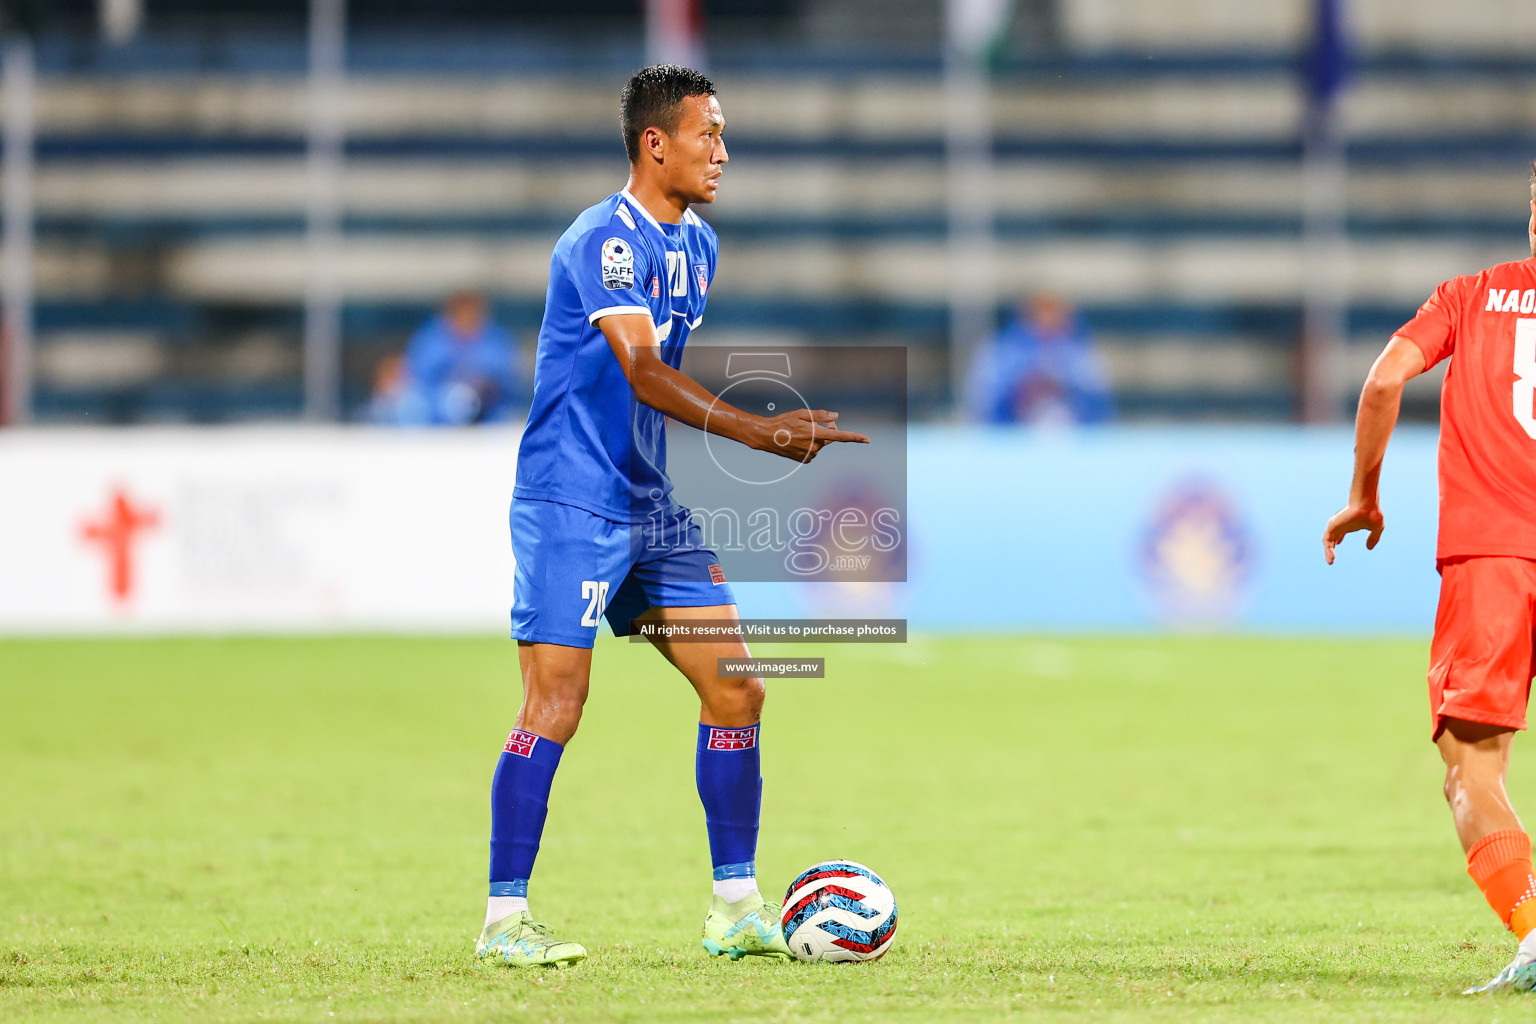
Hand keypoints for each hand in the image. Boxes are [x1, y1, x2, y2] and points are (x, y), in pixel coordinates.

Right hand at [755, 408, 869, 461]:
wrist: (766, 436)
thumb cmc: (783, 422)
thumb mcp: (802, 414)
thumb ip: (821, 416)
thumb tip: (836, 417)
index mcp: (816, 434)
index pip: (840, 436)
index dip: (855, 437)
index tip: (867, 439)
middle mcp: (814, 447)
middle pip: (830, 437)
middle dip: (827, 429)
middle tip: (812, 422)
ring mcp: (809, 455)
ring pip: (821, 444)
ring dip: (815, 437)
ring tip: (799, 432)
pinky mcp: (804, 460)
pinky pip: (814, 451)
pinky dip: (810, 445)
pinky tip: (797, 441)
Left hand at [1323, 502, 1383, 564]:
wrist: (1367, 506)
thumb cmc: (1372, 513)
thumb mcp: (1376, 528)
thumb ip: (1373, 538)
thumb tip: (1369, 548)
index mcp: (1349, 525)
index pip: (1340, 533)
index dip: (1338, 540)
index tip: (1338, 545)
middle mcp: (1341, 525)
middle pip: (1332, 538)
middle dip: (1331, 549)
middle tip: (1331, 560)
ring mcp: (1336, 525)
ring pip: (1328, 541)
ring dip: (1329, 552)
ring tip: (1331, 561)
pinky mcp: (1332, 526)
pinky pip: (1327, 540)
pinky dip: (1328, 548)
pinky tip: (1331, 556)